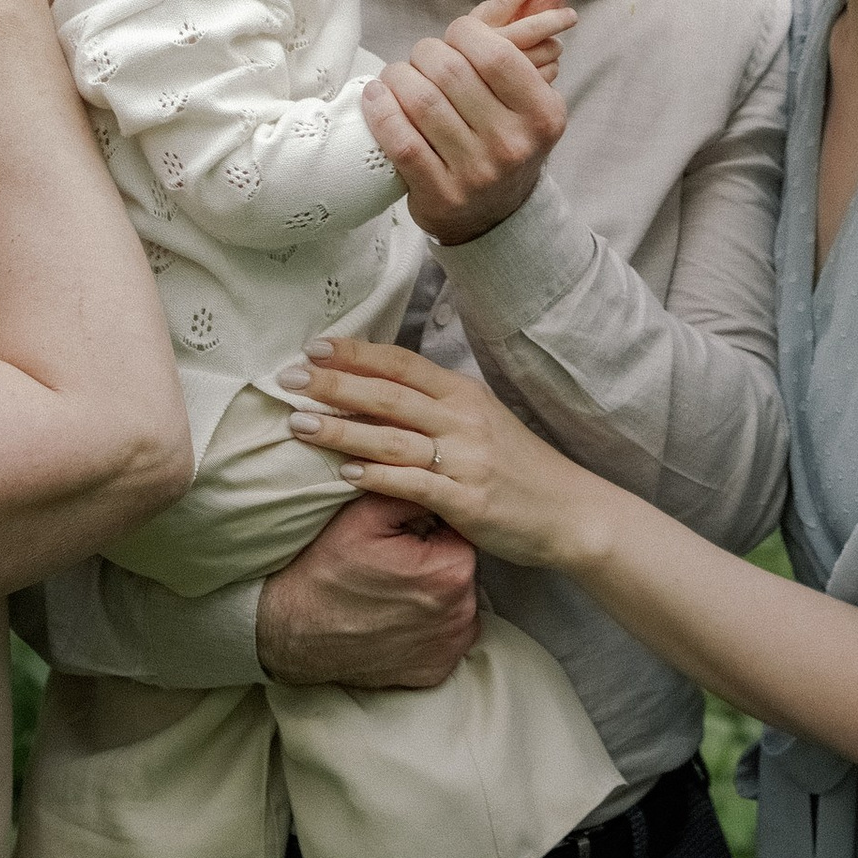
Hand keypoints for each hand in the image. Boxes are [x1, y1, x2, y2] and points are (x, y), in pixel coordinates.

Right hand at [253, 493, 478, 689]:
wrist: (294, 630)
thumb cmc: (329, 568)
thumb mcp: (367, 514)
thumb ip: (413, 490)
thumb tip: (440, 481)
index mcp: (453, 569)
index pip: (459, 533)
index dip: (430, 530)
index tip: (402, 536)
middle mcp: (462, 613)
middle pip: (459, 570)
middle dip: (435, 562)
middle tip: (393, 564)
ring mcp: (450, 648)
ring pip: (455, 605)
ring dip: (435, 596)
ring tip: (392, 593)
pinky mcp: (436, 671)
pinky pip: (445, 640)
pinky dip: (429, 631)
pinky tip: (396, 621)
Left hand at [288, 340, 594, 570]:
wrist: (568, 511)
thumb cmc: (519, 466)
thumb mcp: (481, 421)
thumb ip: (436, 405)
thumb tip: (379, 390)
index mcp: (463, 394)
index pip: (402, 363)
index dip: (356, 353)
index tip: (314, 346)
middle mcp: (463, 419)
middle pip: (388, 394)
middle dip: (334, 384)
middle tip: (289, 379)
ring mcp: (465, 459)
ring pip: (391, 437)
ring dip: (341, 430)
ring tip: (299, 425)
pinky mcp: (466, 500)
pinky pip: (412, 484)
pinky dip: (376, 477)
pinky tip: (344, 475)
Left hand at [362, 0, 572, 244]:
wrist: (496, 214)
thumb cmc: (507, 135)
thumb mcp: (530, 90)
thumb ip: (536, 27)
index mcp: (543, 113)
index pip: (493, 51)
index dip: (462, 34)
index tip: (454, 40)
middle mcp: (514, 143)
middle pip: (450, 71)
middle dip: (425, 53)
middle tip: (421, 59)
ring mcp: (477, 173)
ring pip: (421, 102)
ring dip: (397, 78)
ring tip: (396, 77)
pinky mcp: (440, 194)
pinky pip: (400, 140)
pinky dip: (380, 111)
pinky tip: (376, 98)